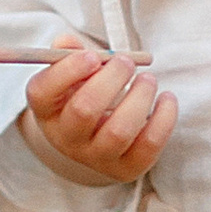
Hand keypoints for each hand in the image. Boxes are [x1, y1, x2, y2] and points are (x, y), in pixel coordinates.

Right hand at [19, 35, 177, 184]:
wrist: (96, 138)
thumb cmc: (84, 94)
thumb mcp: (72, 73)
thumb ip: (69, 53)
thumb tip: (68, 42)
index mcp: (46, 109)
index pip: (43, 92)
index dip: (68, 70)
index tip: (93, 55)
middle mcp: (66, 138)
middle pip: (83, 111)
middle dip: (110, 80)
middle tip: (126, 62)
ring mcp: (96, 157)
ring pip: (118, 131)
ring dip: (138, 98)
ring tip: (148, 79)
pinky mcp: (126, 169)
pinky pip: (148, 145)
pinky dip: (163, 119)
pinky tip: (167, 99)